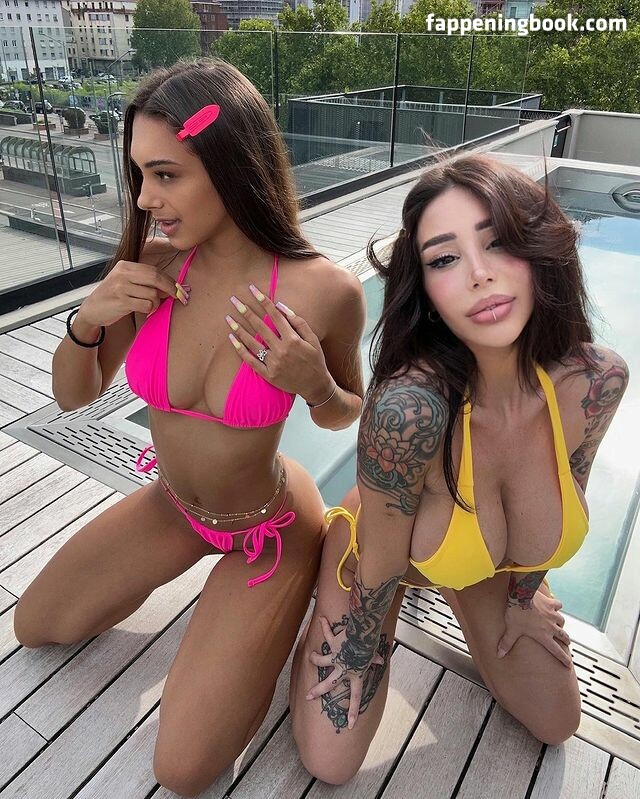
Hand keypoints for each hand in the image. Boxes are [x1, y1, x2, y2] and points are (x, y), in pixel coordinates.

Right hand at [77, 260, 188, 328]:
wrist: (92, 310)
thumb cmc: (112, 297)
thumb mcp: (125, 282)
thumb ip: (145, 281)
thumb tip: (172, 287)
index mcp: (125, 266)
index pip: (154, 270)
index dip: (169, 280)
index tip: (180, 288)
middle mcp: (122, 274)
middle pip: (155, 278)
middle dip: (171, 288)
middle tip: (179, 297)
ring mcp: (121, 287)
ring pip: (152, 293)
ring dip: (157, 303)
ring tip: (150, 306)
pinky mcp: (121, 301)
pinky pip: (146, 304)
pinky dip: (150, 309)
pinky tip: (144, 310)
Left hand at [225, 284, 334, 402]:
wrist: (315, 386)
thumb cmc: (315, 360)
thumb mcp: (313, 339)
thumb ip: (299, 323)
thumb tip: (282, 308)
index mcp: (293, 339)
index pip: (275, 316)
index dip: (264, 301)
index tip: (253, 290)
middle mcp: (281, 350)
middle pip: (260, 327)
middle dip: (246, 312)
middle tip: (234, 301)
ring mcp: (273, 363)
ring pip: (252, 342)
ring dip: (238, 329)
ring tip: (228, 318)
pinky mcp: (268, 374)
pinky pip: (250, 360)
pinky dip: (240, 350)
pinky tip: (232, 339)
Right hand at [305, 616, 383, 730]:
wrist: (364, 636)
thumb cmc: (371, 646)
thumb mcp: (374, 655)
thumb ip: (375, 659)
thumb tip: (380, 661)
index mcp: (356, 675)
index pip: (355, 698)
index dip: (352, 712)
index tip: (349, 725)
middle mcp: (343, 669)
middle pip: (328, 684)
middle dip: (317, 691)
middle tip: (308, 697)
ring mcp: (336, 657)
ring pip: (320, 661)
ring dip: (315, 658)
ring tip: (311, 656)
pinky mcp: (333, 644)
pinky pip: (328, 634)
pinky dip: (325, 626)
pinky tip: (322, 620)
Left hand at [497, 590, 571, 668]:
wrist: (522, 596)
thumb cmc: (517, 614)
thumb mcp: (511, 630)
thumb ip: (507, 643)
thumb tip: (499, 655)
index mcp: (543, 636)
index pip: (556, 651)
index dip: (563, 659)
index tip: (569, 665)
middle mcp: (551, 626)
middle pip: (563, 636)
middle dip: (566, 640)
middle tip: (567, 642)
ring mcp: (552, 614)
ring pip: (562, 621)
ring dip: (562, 624)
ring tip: (560, 624)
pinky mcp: (551, 603)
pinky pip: (558, 605)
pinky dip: (558, 606)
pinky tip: (555, 606)